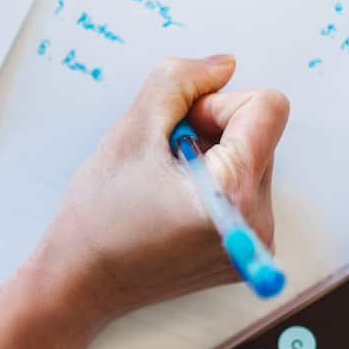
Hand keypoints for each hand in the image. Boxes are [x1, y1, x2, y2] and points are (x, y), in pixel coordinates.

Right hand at [30, 54, 288, 338]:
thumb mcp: (131, 131)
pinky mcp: (246, 255)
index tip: (178, 132)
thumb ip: (179, 81)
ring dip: (209, 160)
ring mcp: (255, 244)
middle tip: (162, 163)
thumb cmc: (97, 215)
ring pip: (250, 162)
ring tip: (163, 188)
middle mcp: (258, 225)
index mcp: (234, 193)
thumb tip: (223, 66)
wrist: (80, 283)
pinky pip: (243, 193)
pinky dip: (211, 188)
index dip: (218, 106)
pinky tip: (171, 208)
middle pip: (259, 136)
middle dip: (212, 135)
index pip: (267, 108)